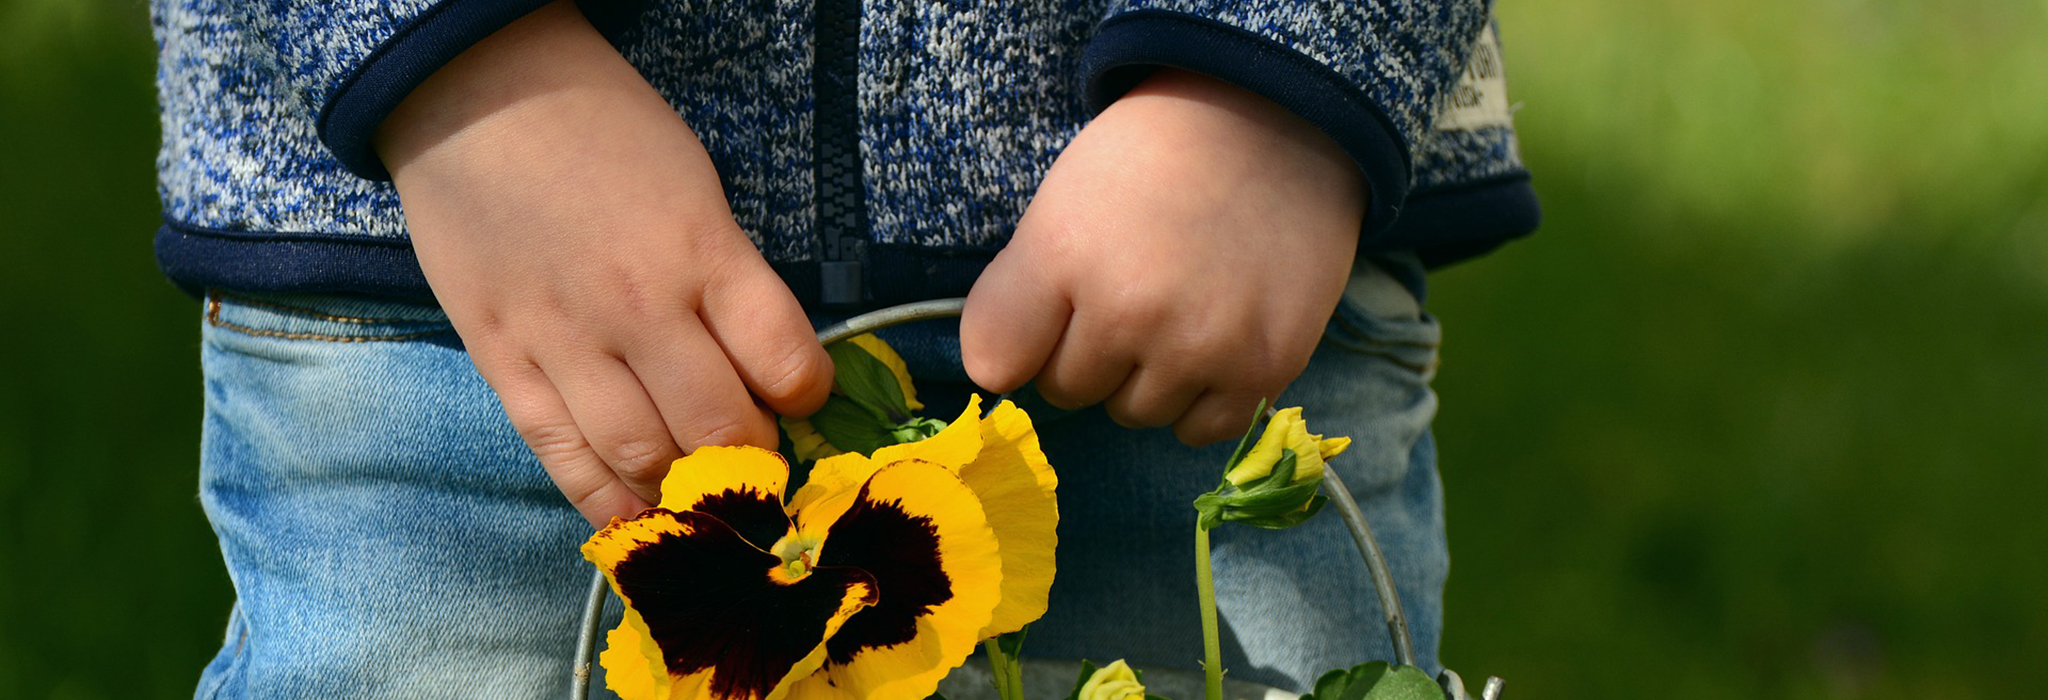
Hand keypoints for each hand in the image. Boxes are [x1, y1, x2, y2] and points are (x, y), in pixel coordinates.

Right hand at [375, 1, 831, 525]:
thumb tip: (763, 367)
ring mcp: (565, 340)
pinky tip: (637, 515)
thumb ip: (729, 277)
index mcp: (701, 250)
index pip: (786, 361)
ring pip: (644, 457)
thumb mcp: (696, 186)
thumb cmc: (603, 130)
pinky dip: (605, 500)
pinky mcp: (504, 362)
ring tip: (703, 488)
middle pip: (719, 428)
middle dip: (753, 458)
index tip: (801, 399)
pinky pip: (561, 457)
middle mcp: (639, 305)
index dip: (806, 397)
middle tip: (756, 456)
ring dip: (686, 488)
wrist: (474, 95)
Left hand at [961, 69, 1368, 445]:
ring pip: (1135, 413)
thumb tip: (999, 376)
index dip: (1020, 340)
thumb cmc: (1155, 160)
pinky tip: (1214, 342)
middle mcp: (1130, 311)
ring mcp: (1200, 346)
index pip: (994, 362)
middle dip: (1089, 352)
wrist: (1276, 124)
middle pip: (1069, 391)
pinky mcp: (1263, 368)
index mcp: (1064, 253)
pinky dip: (1201, 399)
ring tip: (1179, 308)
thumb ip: (1016, 293)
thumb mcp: (1061, 200)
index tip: (1050, 313)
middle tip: (1132, 290)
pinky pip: (1201, 430)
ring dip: (1146, 377)